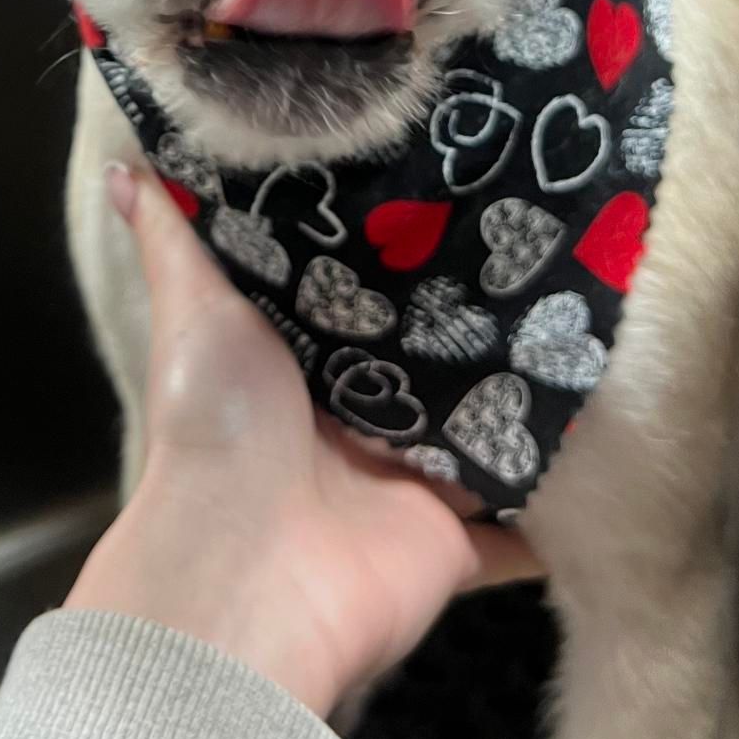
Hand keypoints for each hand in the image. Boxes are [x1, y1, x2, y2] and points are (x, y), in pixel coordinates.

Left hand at [66, 165, 542, 719]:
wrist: (249, 573)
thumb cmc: (217, 429)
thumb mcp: (193, 316)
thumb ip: (174, 242)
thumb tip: (123, 166)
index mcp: (297, 366)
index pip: (356, 299)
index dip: (394, 253)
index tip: (448, 181)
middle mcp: (355, 421)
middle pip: (428, 363)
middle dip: (474, 318)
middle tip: (544, 241)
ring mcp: (409, 482)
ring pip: (481, 431)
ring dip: (526, 397)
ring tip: (592, 321)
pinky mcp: (456, 538)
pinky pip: (523, 521)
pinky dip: (559, 508)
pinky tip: (614, 448)